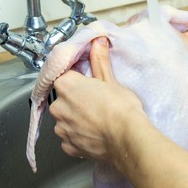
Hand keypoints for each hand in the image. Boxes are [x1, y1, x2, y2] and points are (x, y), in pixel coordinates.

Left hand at [49, 37, 145, 162]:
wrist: (128, 139)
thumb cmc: (121, 109)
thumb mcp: (111, 80)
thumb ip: (99, 61)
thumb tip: (97, 41)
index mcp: (67, 85)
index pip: (65, 76)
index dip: (78, 79)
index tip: (89, 83)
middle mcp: (59, 107)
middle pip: (63, 99)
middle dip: (76, 100)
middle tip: (96, 103)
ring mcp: (62, 129)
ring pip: (65, 119)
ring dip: (76, 119)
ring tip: (97, 121)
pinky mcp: (68, 147)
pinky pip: (70, 138)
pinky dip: (78, 136)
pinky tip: (94, 134)